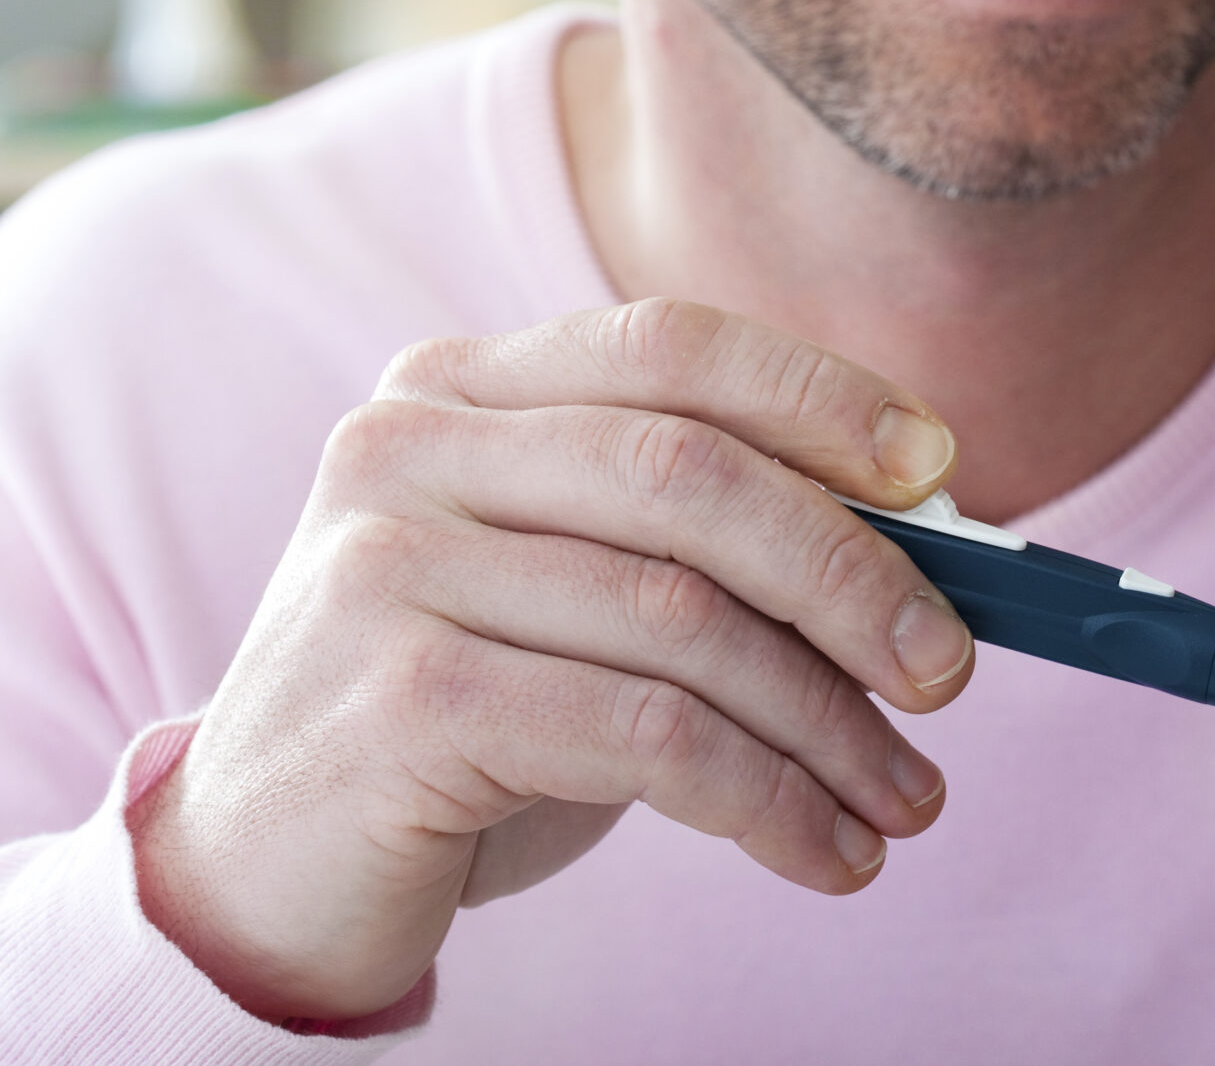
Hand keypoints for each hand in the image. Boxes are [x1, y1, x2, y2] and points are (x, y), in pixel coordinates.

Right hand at [132, 300, 975, 1021]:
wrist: (264, 869)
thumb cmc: (469, 715)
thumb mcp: (578, 589)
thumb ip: (702, 540)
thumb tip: (931, 542)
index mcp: (460, 386)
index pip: (671, 343)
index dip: (820, 396)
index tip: (940, 474)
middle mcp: (409, 449)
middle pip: (691, 476)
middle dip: (852, 576)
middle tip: (950, 674)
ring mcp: (388, 568)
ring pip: (684, 623)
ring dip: (827, 724)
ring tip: (902, 801)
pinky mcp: (401, 701)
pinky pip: (646, 736)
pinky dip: (767, 800)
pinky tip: (824, 851)